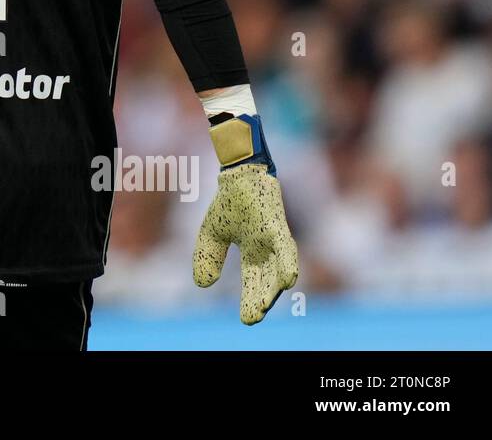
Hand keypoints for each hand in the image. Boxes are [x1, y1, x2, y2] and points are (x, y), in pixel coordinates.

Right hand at [193, 162, 298, 324]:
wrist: (238, 172)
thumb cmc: (231, 201)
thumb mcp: (212, 234)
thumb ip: (207, 258)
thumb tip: (203, 284)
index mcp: (253, 251)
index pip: (253, 281)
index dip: (251, 299)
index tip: (247, 319)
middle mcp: (267, 248)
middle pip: (265, 279)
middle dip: (260, 299)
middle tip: (252, 318)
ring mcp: (274, 237)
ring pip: (277, 267)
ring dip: (272, 287)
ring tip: (265, 305)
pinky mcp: (276, 225)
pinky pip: (285, 247)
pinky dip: (286, 263)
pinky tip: (288, 279)